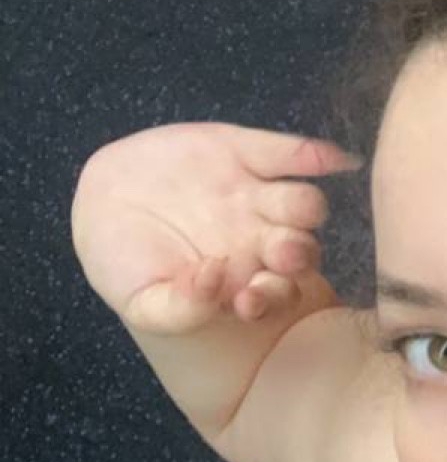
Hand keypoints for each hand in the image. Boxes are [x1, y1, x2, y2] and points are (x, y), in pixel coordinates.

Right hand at [71, 121, 362, 333]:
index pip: (277, 296)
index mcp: (246, 284)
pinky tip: (329, 157)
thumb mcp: (144, 302)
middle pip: (301, 250)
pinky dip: (313, 153)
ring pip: (301, 204)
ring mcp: (258, 198)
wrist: (101, 204)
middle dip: (297, 253)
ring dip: (305, 207)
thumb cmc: (128, 267)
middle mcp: (263, 243)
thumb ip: (179, 309)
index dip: (271, 298)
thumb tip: (214, 282)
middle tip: (282, 254)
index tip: (249, 299)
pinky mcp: (245, 152)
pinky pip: (290, 153)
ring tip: (295, 206)